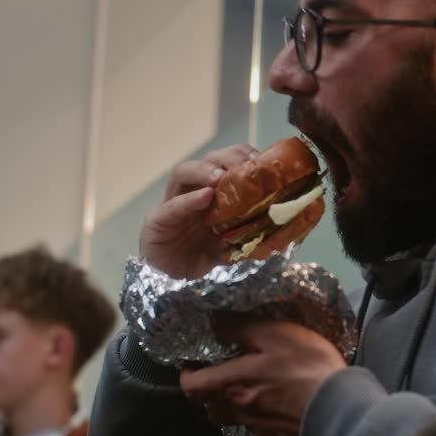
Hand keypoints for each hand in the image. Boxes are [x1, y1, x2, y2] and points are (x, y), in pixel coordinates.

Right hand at [140, 144, 257, 278]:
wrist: (171, 279)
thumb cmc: (200, 255)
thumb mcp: (231, 244)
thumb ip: (249, 237)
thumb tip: (279, 235)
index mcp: (210, 191)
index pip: (225, 163)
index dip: (242, 156)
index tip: (261, 161)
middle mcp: (190, 191)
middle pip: (206, 161)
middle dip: (227, 158)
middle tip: (245, 165)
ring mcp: (171, 203)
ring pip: (183, 173)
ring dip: (204, 171)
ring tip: (220, 177)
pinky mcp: (157, 221)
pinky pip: (172, 207)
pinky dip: (189, 200)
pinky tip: (205, 197)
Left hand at [180, 312, 347, 435]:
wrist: (341, 413)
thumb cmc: (308, 369)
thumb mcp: (276, 334)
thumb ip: (241, 327)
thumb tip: (214, 321)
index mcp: (234, 385)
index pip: (192, 387)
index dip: (188, 376)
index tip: (194, 367)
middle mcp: (240, 411)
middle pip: (210, 409)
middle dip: (210, 394)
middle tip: (224, 378)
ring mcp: (260, 431)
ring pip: (234, 421)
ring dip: (234, 408)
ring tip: (252, 393)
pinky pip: (260, 432)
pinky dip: (262, 420)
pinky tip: (280, 408)